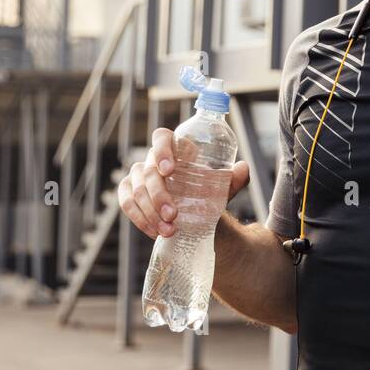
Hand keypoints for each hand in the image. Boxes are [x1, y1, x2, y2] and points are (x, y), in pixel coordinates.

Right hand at [117, 127, 250, 238]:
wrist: (193, 212)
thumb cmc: (206, 192)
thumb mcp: (221, 187)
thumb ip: (233, 178)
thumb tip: (243, 168)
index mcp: (174, 148)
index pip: (161, 138)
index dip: (162, 151)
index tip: (169, 170)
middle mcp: (152, 159)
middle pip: (149, 172)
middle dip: (160, 196)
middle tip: (174, 215)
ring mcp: (137, 175)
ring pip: (137, 191)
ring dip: (151, 212)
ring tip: (169, 230)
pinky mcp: (127, 192)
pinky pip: (127, 204)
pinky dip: (141, 220)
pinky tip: (156, 232)